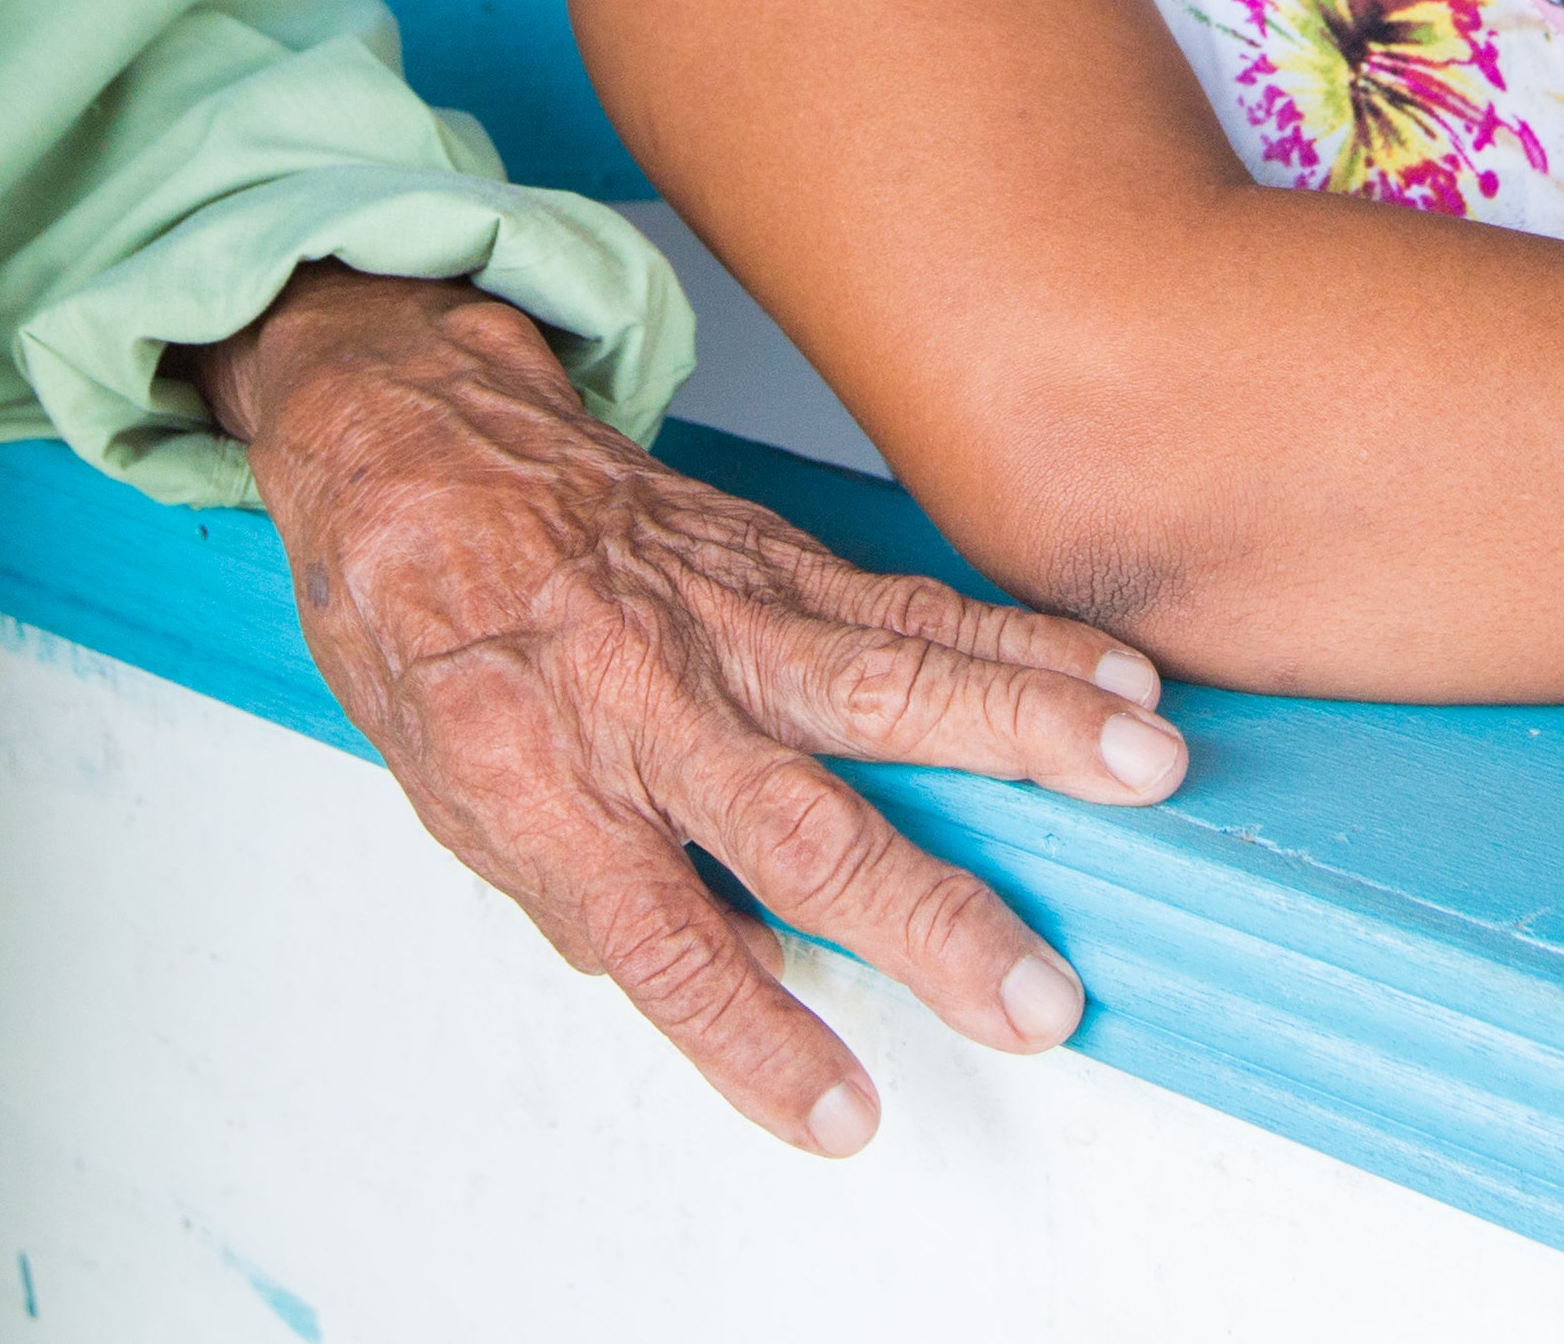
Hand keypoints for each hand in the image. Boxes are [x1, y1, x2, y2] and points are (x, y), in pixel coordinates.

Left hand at [193, 266, 1190, 1154]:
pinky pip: (918, 605)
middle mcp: (646, 704)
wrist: (423, 452)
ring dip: (1029, 733)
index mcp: (547, 788)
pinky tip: (1119, 676)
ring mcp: (725, 621)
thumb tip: (743, 984)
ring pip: (892, 682)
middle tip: (1034, 998)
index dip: (750, 1034)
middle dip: (929, 920)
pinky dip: (1027, 642)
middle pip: (801, 827)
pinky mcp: (782, 560)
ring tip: (1140, 773)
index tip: (839, 1111)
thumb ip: (596, 901)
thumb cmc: (437, 643)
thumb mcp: (458, 803)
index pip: (657, 940)